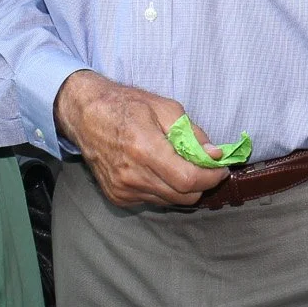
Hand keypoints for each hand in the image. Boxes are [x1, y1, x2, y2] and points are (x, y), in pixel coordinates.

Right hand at [53, 70, 228, 207]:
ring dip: (183, 187)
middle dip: (202, 183)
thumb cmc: (126, 105)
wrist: (86, 115)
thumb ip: (192, 133)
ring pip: (170, 201)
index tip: (222, 168)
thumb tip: (214, 154)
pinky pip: (153, 200)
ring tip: (180, 164)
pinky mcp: (117, 197)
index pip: (188, 179)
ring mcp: (122, 189)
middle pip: (182, 196)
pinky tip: (158, 170)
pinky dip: (164, 189)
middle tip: (207, 166)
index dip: (211, 177)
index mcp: (144, 148)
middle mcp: (132, 175)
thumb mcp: (165, 107)